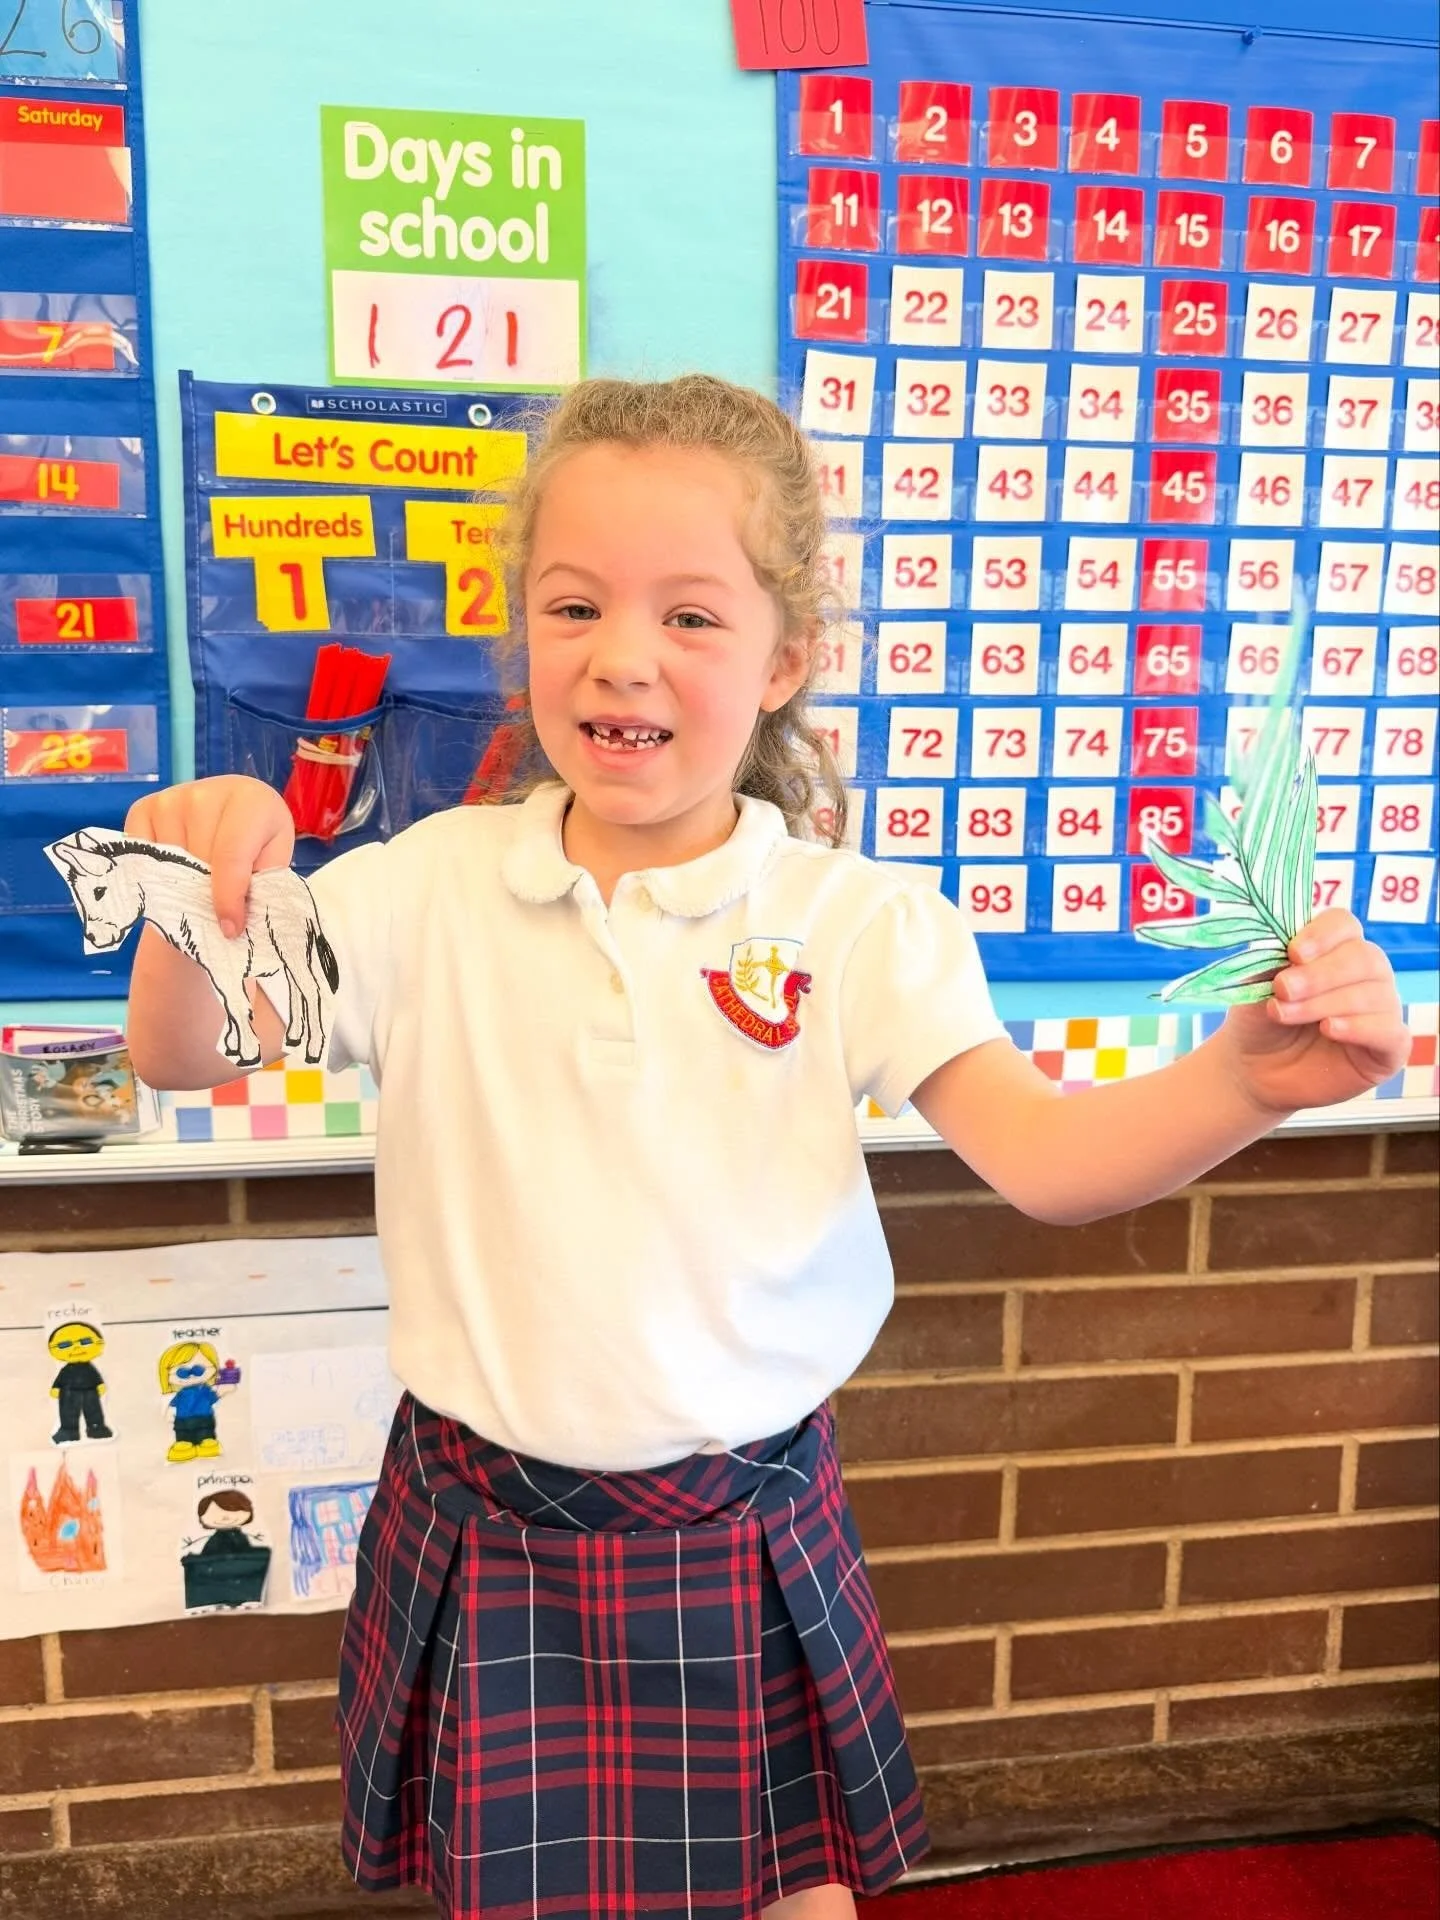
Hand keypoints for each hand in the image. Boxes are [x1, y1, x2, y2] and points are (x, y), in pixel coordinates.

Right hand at [126, 776, 293, 939]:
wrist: (236, 816)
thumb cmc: (259, 844)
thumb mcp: (272, 863)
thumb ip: (259, 888)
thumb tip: (230, 924)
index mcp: (252, 800)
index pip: (231, 857)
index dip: (228, 899)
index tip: (229, 930)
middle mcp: (207, 793)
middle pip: (198, 862)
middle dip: (207, 892)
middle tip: (216, 904)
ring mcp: (171, 799)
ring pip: (169, 861)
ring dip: (183, 882)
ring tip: (200, 881)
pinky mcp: (144, 808)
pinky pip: (142, 854)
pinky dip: (156, 870)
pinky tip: (177, 868)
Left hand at [1219, 909, 1410, 1115]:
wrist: (1256, 1071)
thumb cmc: (1260, 1021)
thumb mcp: (1255, 986)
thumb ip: (1270, 961)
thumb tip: (1280, 942)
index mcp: (1335, 949)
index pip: (1344, 925)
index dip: (1322, 935)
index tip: (1293, 953)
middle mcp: (1367, 975)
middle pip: (1363, 957)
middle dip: (1319, 974)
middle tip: (1283, 988)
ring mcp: (1382, 1010)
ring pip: (1372, 994)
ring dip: (1323, 1003)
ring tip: (1284, 1014)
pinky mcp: (1390, 1048)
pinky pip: (1389, 1031)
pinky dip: (1358, 1027)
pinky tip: (1329, 1029)